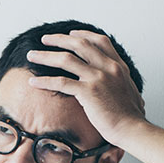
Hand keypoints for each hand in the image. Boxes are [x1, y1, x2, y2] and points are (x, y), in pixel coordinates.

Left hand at [26, 29, 146, 145]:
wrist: (131, 129)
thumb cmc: (129, 117)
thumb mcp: (128, 91)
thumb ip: (119, 82)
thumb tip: (117, 84)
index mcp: (119, 66)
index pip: (100, 41)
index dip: (83, 35)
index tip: (70, 34)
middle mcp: (109, 67)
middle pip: (80, 44)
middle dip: (60, 39)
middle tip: (45, 39)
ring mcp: (98, 78)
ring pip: (67, 59)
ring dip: (46, 56)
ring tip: (31, 55)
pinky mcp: (88, 92)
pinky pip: (61, 82)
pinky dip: (44, 81)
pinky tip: (33, 82)